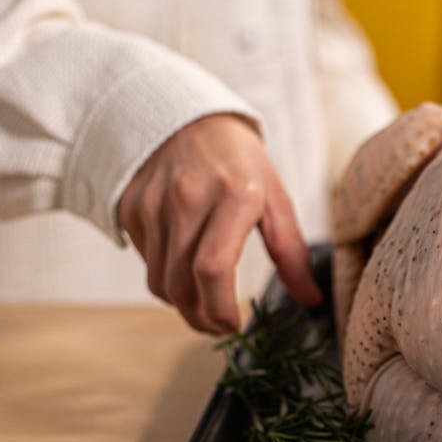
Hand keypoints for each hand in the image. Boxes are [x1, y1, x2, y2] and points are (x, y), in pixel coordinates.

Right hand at [118, 113, 321, 333]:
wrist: (185, 116)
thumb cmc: (239, 161)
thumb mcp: (275, 197)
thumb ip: (292, 252)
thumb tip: (311, 300)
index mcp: (233, 195)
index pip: (213, 268)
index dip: (221, 309)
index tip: (234, 325)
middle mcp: (188, 200)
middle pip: (182, 286)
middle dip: (202, 319)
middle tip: (221, 326)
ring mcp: (153, 205)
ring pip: (160, 282)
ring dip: (183, 304)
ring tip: (205, 301)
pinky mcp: (131, 209)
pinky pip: (147, 262)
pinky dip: (166, 277)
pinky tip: (184, 265)